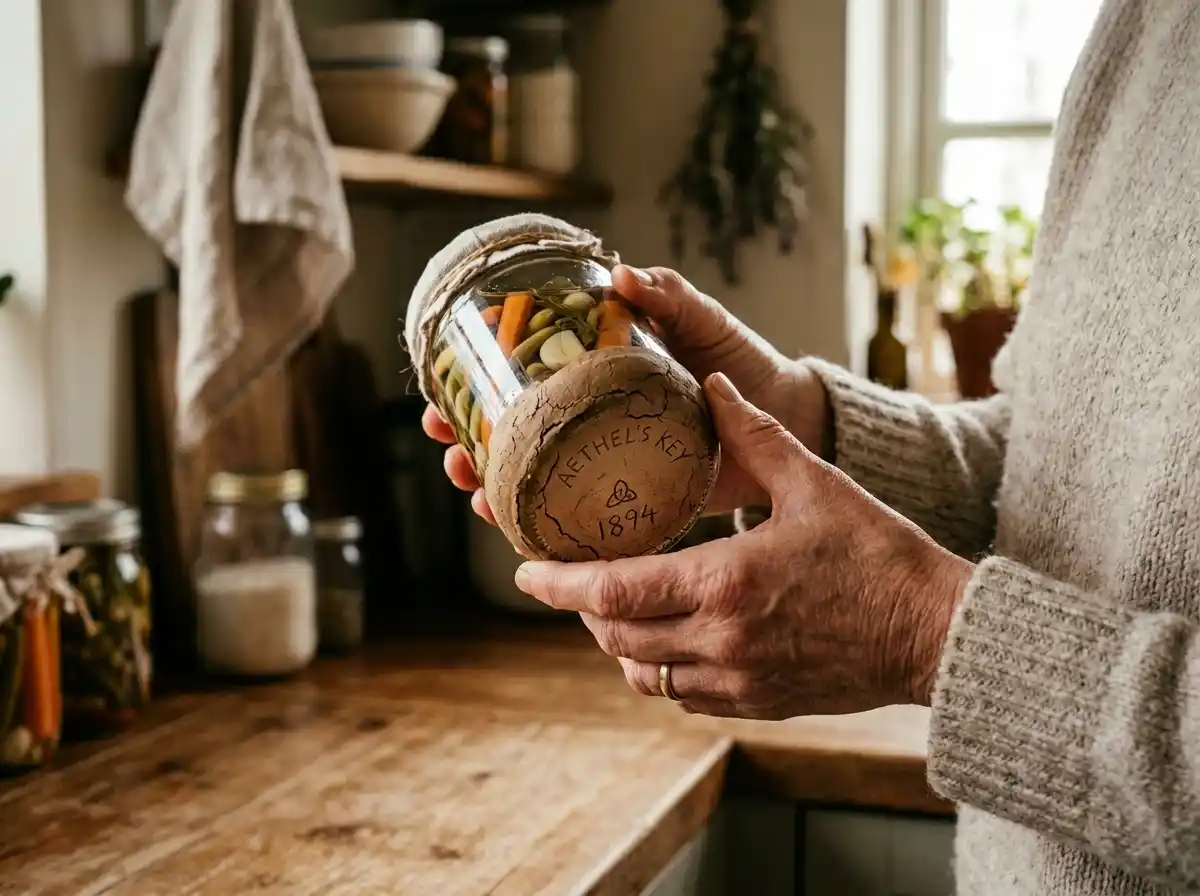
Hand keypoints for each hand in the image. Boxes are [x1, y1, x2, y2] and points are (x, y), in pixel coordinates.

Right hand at [422, 264, 830, 522]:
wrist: (785, 417)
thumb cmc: (740, 363)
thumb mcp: (702, 322)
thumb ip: (668, 296)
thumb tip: (622, 276)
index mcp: (594, 374)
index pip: (517, 378)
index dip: (471, 383)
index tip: (438, 385)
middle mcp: (590, 420)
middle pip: (511, 433)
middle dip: (467, 438)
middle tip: (444, 441)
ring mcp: (608, 462)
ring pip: (534, 479)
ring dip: (494, 486)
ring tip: (472, 489)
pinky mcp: (633, 501)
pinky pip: (580, 518)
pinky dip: (546, 527)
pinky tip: (521, 530)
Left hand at [512, 373, 973, 717]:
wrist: (937, 634)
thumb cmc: (881, 555)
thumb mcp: (816, 483)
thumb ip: (753, 434)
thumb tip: (711, 384)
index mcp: (724, 583)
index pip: (612, 593)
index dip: (558, 585)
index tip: (524, 572)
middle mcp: (720, 641)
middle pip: (614, 637)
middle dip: (581, 610)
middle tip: (568, 579)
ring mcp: (738, 680)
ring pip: (644, 673)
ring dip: (617, 642)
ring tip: (614, 606)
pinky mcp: (759, 703)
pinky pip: (684, 694)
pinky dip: (660, 669)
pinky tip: (668, 639)